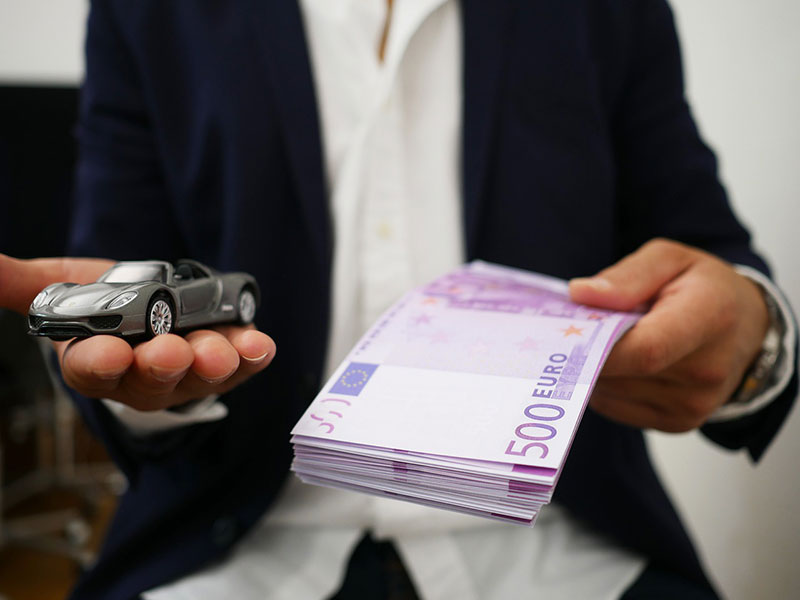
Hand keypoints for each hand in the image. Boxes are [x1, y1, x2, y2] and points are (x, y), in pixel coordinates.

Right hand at [0, 254, 274, 410]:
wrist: (161, 308)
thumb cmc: (112, 303)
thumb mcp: (67, 287)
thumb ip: (28, 285)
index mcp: (98, 362)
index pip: (91, 371)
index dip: (99, 364)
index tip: (107, 352)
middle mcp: (144, 377)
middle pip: (149, 380)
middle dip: (160, 367)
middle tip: (169, 352)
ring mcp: (189, 374)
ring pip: (199, 377)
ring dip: (211, 364)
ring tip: (218, 350)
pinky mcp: (228, 364)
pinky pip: (241, 365)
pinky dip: (251, 356)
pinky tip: (260, 345)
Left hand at [569, 239, 768, 431]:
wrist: (748, 327)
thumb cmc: (703, 287)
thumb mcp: (670, 259)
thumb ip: (627, 276)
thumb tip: (581, 294)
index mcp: (709, 317)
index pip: (646, 349)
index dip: (598, 346)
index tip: (565, 332)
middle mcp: (706, 370)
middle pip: (622, 372)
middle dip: (587, 351)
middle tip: (572, 329)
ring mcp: (694, 404)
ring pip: (612, 391)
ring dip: (596, 367)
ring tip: (608, 341)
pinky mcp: (678, 423)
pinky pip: (616, 407)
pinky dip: (607, 385)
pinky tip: (621, 363)